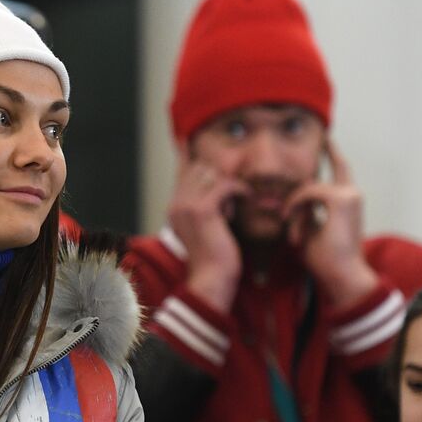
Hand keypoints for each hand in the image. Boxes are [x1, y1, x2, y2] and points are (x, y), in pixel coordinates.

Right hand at [167, 145, 246, 312]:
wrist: (212, 280)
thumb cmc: (215, 259)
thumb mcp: (208, 229)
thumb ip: (209, 208)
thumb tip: (222, 191)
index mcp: (174, 209)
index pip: (183, 172)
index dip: (189, 157)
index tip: (187, 141)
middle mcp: (176, 204)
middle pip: (200, 169)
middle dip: (219, 178)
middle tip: (231, 200)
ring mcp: (187, 206)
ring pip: (212, 175)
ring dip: (228, 186)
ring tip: (235, 206)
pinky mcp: (203, 210)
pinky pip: (225, 185)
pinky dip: (239, 190)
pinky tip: (246, 199)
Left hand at [282, 140, 378, 308]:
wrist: (342, 276)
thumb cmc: (327, 261)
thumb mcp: (311, 232)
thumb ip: (306, 214)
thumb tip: (292, 205)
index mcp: (349, 202)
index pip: (340, 170)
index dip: (334, 155)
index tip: (328, 141)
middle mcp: (353, 194)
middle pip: (331, 170)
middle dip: (325, 156)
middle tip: (321, 143)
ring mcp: (350, 195)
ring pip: (310, 187)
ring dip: (296, 209)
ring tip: (294, 235)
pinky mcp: (341, 199)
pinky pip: (308, 192)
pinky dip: (295, 206)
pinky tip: (291, 222)